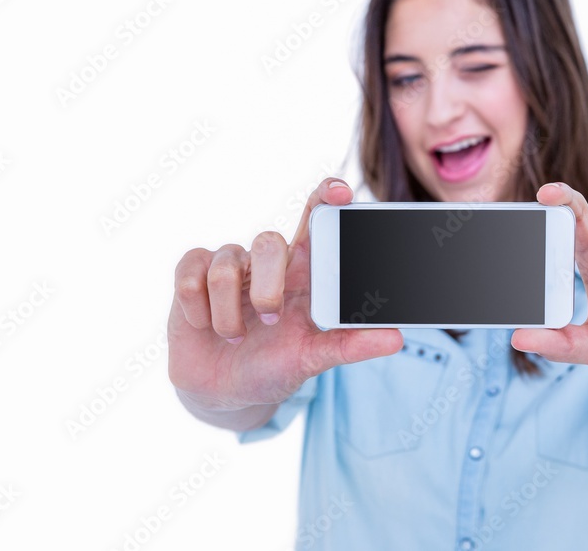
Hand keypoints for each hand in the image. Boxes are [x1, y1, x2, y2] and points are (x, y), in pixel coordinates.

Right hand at [167, 178, 402, 411]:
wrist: (224, 394)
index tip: (340, 192)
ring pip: (225, 265)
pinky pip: (191, 276)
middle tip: (269, 321)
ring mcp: (228, 266)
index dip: (325, 197)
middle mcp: (266, 262)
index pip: (315, 219)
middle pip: (268, 241)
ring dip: (228, 314)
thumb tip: (396, 339)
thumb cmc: (273, 368)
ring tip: (235, 338)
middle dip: (268, 286)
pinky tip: (204, 325)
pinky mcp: (192, 275)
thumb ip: (349, 346)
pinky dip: (198, 310)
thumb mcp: (312, 359)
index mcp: (302, 272)